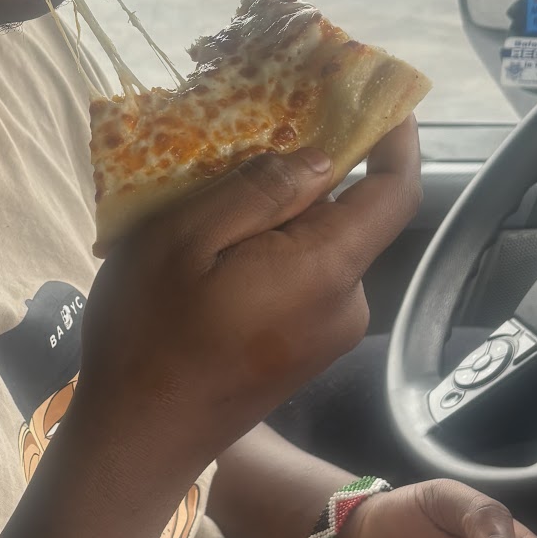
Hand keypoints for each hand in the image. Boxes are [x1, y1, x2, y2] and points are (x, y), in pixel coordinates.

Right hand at [75, 122, 420, 475]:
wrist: (138, 441)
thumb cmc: (150, 334)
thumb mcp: (183, 239)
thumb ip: (259, 193)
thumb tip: (322, 160)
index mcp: (325, 269)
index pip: (396, 193)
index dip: (397, 139)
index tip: (378, 96)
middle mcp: (345, 304)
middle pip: (351, 218)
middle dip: (314, 175)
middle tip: (252, 141)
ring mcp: (326, 335)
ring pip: (321, 249)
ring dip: (282, 218)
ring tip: (216, 202)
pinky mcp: (302, 352)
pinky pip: (304, 280)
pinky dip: (274, 253)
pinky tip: (216, 255)